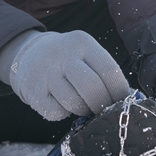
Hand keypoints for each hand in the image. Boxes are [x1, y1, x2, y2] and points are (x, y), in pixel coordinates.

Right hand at [0, 31, 131, 120]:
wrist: (28, 54)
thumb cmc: (67, 59)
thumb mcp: (85, 52)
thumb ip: (103, 72)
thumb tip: (126, 101)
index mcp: (82, 42)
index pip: (109, 70)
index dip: (120, 91)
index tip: (123, 102)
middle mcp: (62, 55)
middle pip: (93, 88)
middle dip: (103, 106)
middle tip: (104, 110)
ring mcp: (45, 73)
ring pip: (75, 103)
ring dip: (83, 110)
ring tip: (81, 103)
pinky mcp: (32, 91)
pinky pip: (57, 113)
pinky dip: (64, 114)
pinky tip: (62, 103)